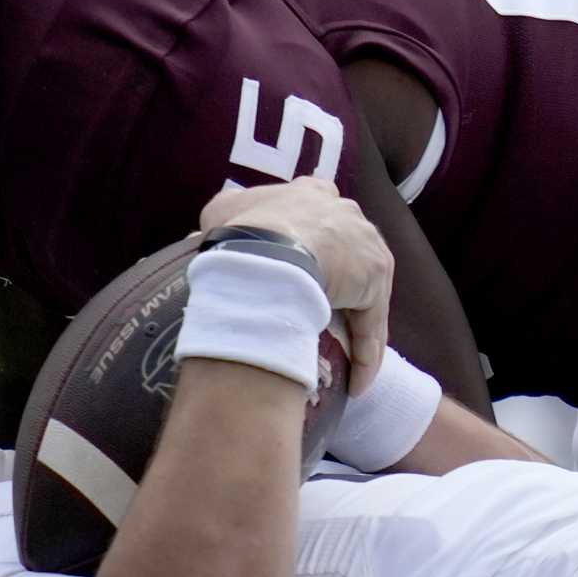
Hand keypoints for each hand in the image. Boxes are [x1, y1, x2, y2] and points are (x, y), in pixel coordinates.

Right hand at [199, 177, 392, 393]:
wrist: (264, 253)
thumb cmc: (241, 231)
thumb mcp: (220, 214)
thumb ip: (224, 220)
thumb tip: (201, 237)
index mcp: (311, 194)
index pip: (320, 212)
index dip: (313, 237)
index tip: (305, 262)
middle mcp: (345, 213)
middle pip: (349, 252)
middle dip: (341, 280)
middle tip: (322, 314)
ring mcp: (366, 245)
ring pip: (365, 293)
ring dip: (356, 328)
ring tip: (343, 363)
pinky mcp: (375, 279)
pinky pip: (371, 323)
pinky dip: (365, 353)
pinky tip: (358, 383)